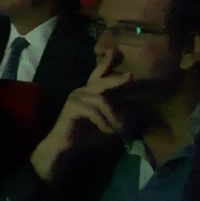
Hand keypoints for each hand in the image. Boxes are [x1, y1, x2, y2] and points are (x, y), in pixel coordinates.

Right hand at [30, 49, 130, 178]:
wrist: (63, 149)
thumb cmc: (84, 136)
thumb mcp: (105, 124)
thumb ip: (116, 116)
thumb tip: (135, 113)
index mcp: (89, 93)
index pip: (98, 74)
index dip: (107, 62)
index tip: (116, 51)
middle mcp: (81, 91)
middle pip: (101, 81)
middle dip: (116, 79)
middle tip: (130, 77)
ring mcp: (75, 98)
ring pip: (101, 100)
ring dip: (112, 116)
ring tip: (118, 129)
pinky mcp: (72, 107)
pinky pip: (93, 111)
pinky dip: (103, 122)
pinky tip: (107, 131)